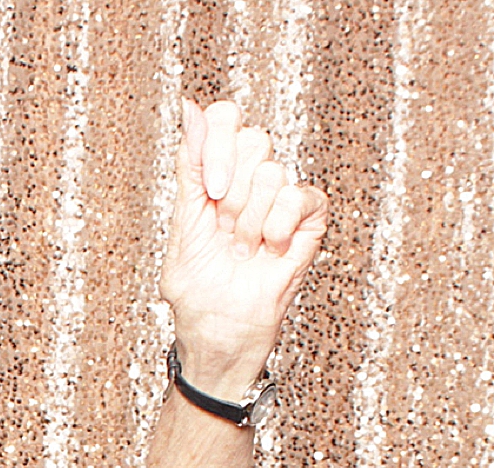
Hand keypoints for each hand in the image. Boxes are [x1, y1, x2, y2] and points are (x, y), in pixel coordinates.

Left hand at [160, 99, 328, 395]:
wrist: (221, 334)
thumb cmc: (198, 290)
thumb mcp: (183, 225)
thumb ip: (189, 167)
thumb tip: (189, 106)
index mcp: (215, 175)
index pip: (225, 118)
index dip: (216, 142)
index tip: (208, 188)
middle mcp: (250, 180)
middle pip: (252, 138)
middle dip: (228, 191)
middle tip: (223, 229)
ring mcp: (281, 198)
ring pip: (271, 173)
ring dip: (248, 221)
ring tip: (242, 251)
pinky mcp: (309, 218)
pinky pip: (300, 195)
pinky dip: (278, 226)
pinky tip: (270, 251)